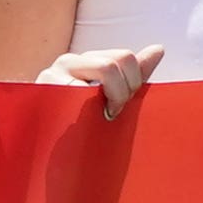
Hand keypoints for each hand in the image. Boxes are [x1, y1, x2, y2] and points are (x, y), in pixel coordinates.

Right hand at [39, 43, 162, 119]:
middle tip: (111, 116)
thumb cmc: (79, 126)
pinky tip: (80, 124)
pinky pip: (79, 92)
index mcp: (87, 60)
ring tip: (96, 121)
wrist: (43, 154)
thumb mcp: (111, 97)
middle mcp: (69, 61)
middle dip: (122, 92)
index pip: (125, 57)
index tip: (123, 107)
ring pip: (102, 72)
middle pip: (114, 63)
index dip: (133, 82)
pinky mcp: (44, 89)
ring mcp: (53, 74)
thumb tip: (159, 48)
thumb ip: (133, 74)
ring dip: (108, 100)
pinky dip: (88, 110)